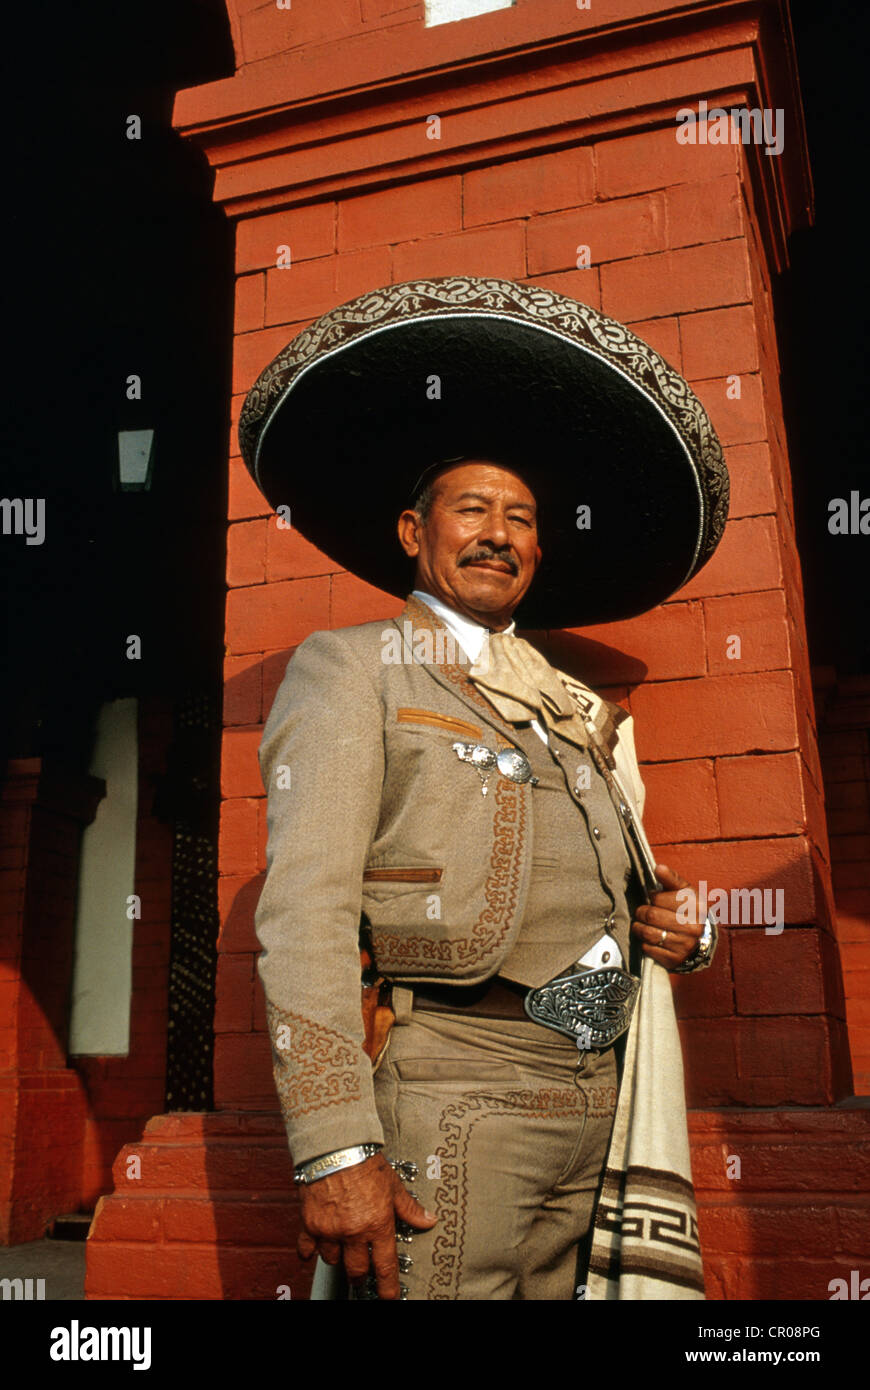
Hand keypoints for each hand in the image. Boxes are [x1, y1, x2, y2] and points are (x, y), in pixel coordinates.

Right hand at [297, 1152, 436, 1299]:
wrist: (335, 1147)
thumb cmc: (365, 1163)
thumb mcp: (394, 1185)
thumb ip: (409, 1208)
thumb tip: (429, 1221)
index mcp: (377, 1225)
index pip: (385, 1266)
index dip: (388, 1288)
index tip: (388, 1298)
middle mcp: (353, 1233)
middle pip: (356, 1270)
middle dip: (360, 1277)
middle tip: (362, 1277)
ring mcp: (330, 1231)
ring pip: (332, 1260)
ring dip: (338, 1257)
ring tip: (342, 1249)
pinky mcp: (310, 1224)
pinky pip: (306, 1248)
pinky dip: (309, 1251)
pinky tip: (311, 1251)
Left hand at [631, 863, 704, 971]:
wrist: (700, 940)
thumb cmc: (689, 912)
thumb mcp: (685, 892)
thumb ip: (671, 879)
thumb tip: (658, 867)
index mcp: (696, 906)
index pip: (658, 898)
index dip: (652, 897)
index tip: (654, 898)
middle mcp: (693, 927)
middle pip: (651, 915)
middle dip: (642, 912)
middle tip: (643, 911)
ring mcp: (684, 945)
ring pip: (647, 933)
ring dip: (638, 927)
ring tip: (641, 923)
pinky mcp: (674, 959)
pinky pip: (648, 948)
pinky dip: (644, 942)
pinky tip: (649, 938)